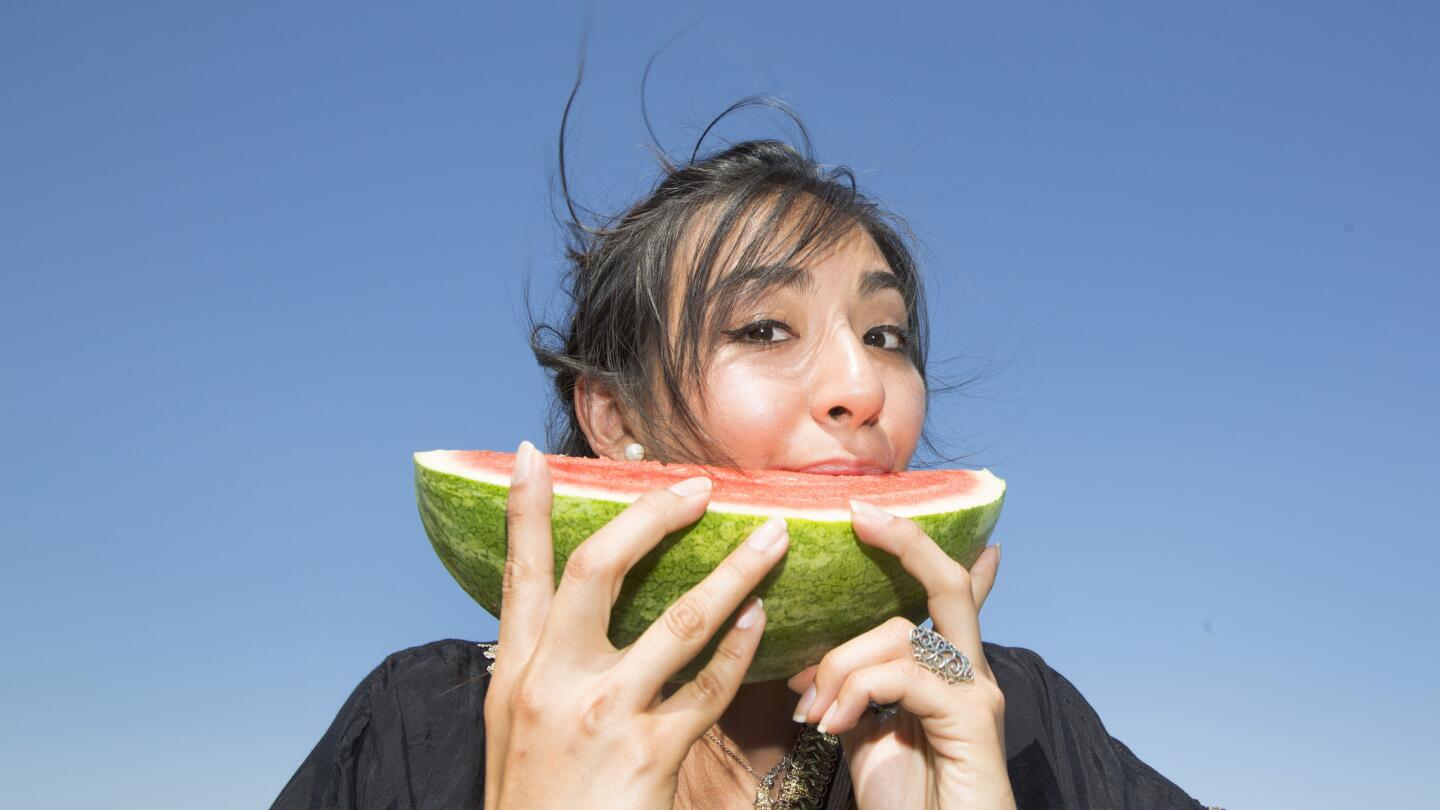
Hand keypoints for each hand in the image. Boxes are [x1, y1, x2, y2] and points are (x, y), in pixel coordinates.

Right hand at [483, 441, 791, 809]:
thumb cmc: (534, 801)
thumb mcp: (513, 727)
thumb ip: (539, 668)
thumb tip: (562, 613)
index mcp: (513, 672)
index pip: (519, 573)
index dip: (524, 510)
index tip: (534, 454)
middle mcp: (551, 682)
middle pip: (600, 569)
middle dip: (651, 516)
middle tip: (698, 485)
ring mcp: (601, 715)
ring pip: (679, 621)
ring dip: (734, 572)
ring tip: (774, 536)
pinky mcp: (648, 755)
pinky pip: (709, 689)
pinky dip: (740, 649)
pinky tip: (763, 617)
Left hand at [788, 500, 1014, 809]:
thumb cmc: (907, 806)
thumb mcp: (866, 739)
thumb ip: (851, 695)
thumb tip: (808, 670)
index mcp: (945, 675)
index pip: (945, 597)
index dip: (920, 550)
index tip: (879, 511)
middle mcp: (970, 676)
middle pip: (947, 585)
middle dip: (906, 541)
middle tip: (860, 514)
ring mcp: (977, 695)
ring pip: (902, 635)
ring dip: (840, 663)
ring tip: (809, 709)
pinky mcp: (973, 720)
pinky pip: (904, 676)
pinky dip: (856, 690)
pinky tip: (830, 723)